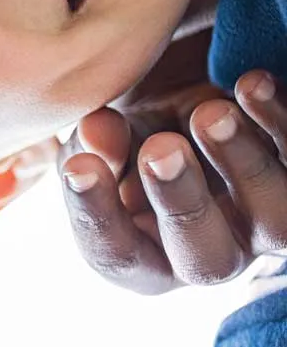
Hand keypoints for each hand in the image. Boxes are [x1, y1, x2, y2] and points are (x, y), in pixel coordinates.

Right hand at [61, 70, 286, 293]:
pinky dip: (279, 122)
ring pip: (277, 222)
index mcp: (148, 256)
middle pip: (209, 261)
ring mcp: (267, 222)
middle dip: (183, 203)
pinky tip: (249, 85)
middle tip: (160, 148)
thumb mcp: (103, 138)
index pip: (119, 257)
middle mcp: (215, 252)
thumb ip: (94, 145)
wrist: (193, 97)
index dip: (98, 216)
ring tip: (211, 113)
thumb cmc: (138, 133)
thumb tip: (97, 131)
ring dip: (244, 165)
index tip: (80, 167)